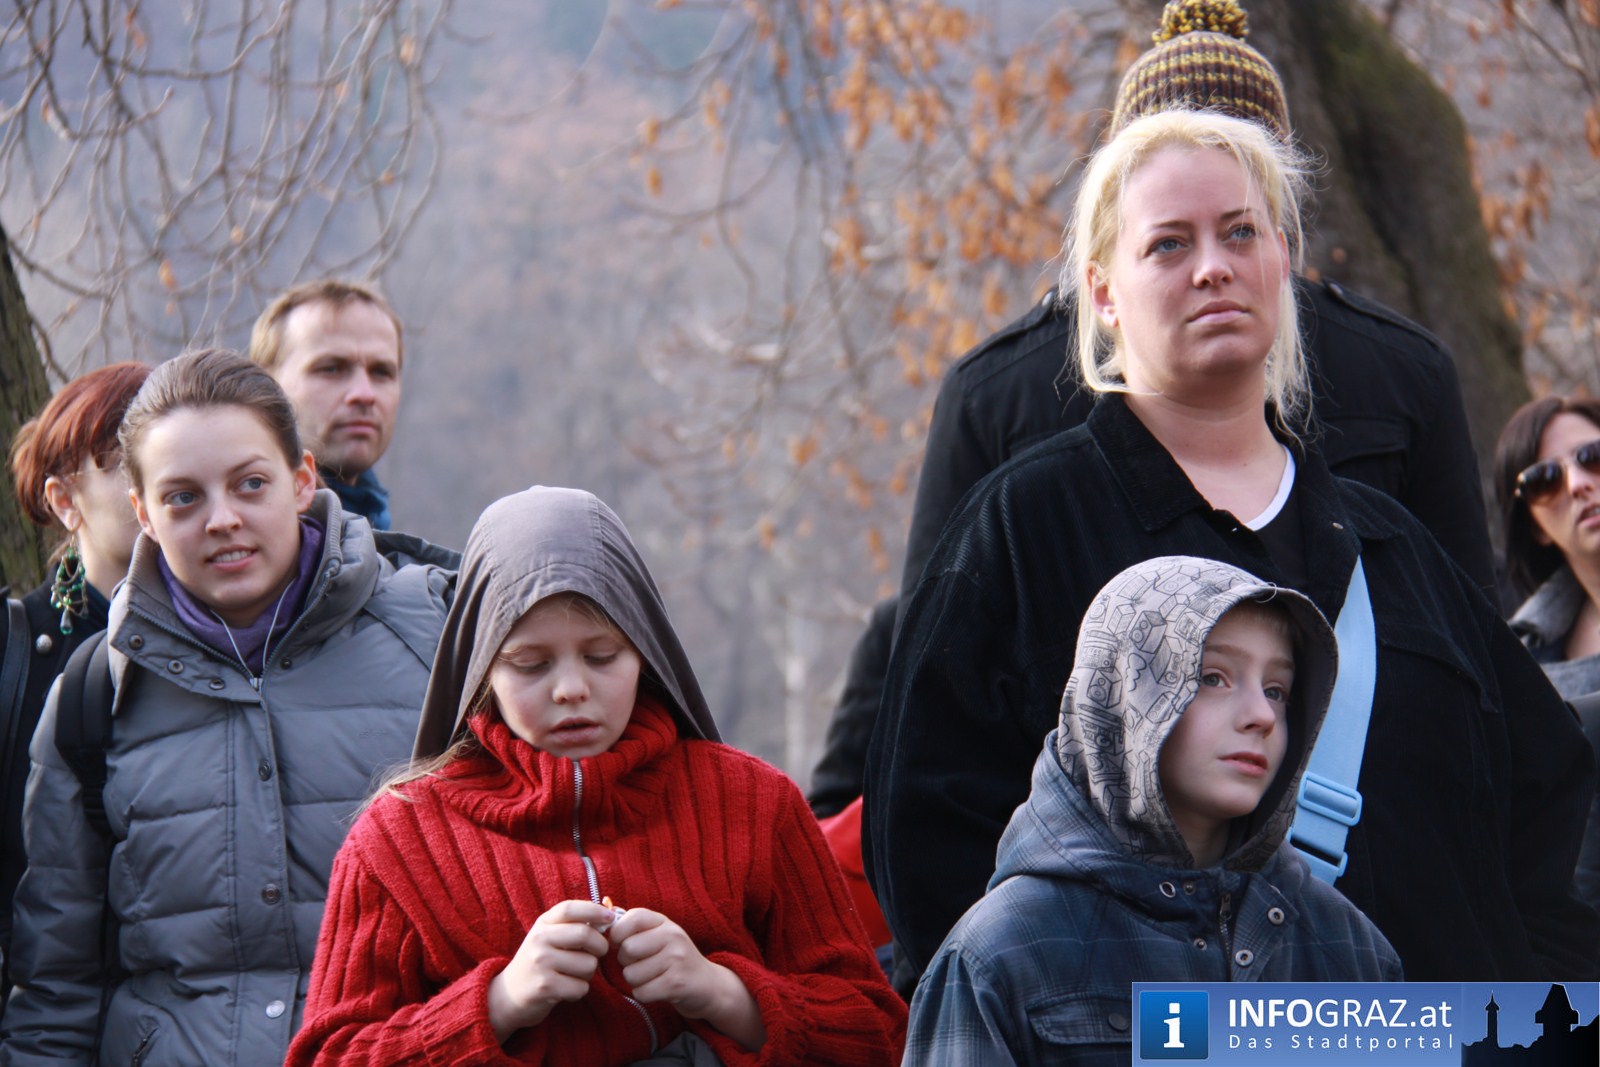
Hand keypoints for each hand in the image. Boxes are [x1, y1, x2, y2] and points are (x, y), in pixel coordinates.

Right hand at [487, 900, 613, 1043]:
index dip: (594, 910)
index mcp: (542, 924)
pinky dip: (579, 990)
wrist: (508, 995)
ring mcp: (541, 963)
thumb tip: (608, 916)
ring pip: (588, 964)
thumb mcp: (549, 937)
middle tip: (598, 954)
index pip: (570, 909)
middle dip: (600, 946)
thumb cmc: (539, 962)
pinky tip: (566, 989)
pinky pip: (581, 987)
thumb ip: (574, 925)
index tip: (610, 917)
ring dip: (589, 973)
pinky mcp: (545, 987)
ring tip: (574, 974)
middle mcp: (539, 940)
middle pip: (585, 935)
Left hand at [610, 908, 765, 1049]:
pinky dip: (644, 995)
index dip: (618, 934)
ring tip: (653, 978)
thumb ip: (634, 928)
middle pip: (626, 950)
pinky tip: (658, 990)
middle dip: (626, 963)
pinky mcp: (676, 983)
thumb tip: (601, 923)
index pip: (630, 918)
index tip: (622, 944)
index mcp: (664, 921)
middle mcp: (672, 936)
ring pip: (631, 974)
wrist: (708, 984)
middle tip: (642, 965)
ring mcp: (676, 959)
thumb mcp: (659, 936)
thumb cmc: (674, 959)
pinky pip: (641, 992)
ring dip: (636, 982)